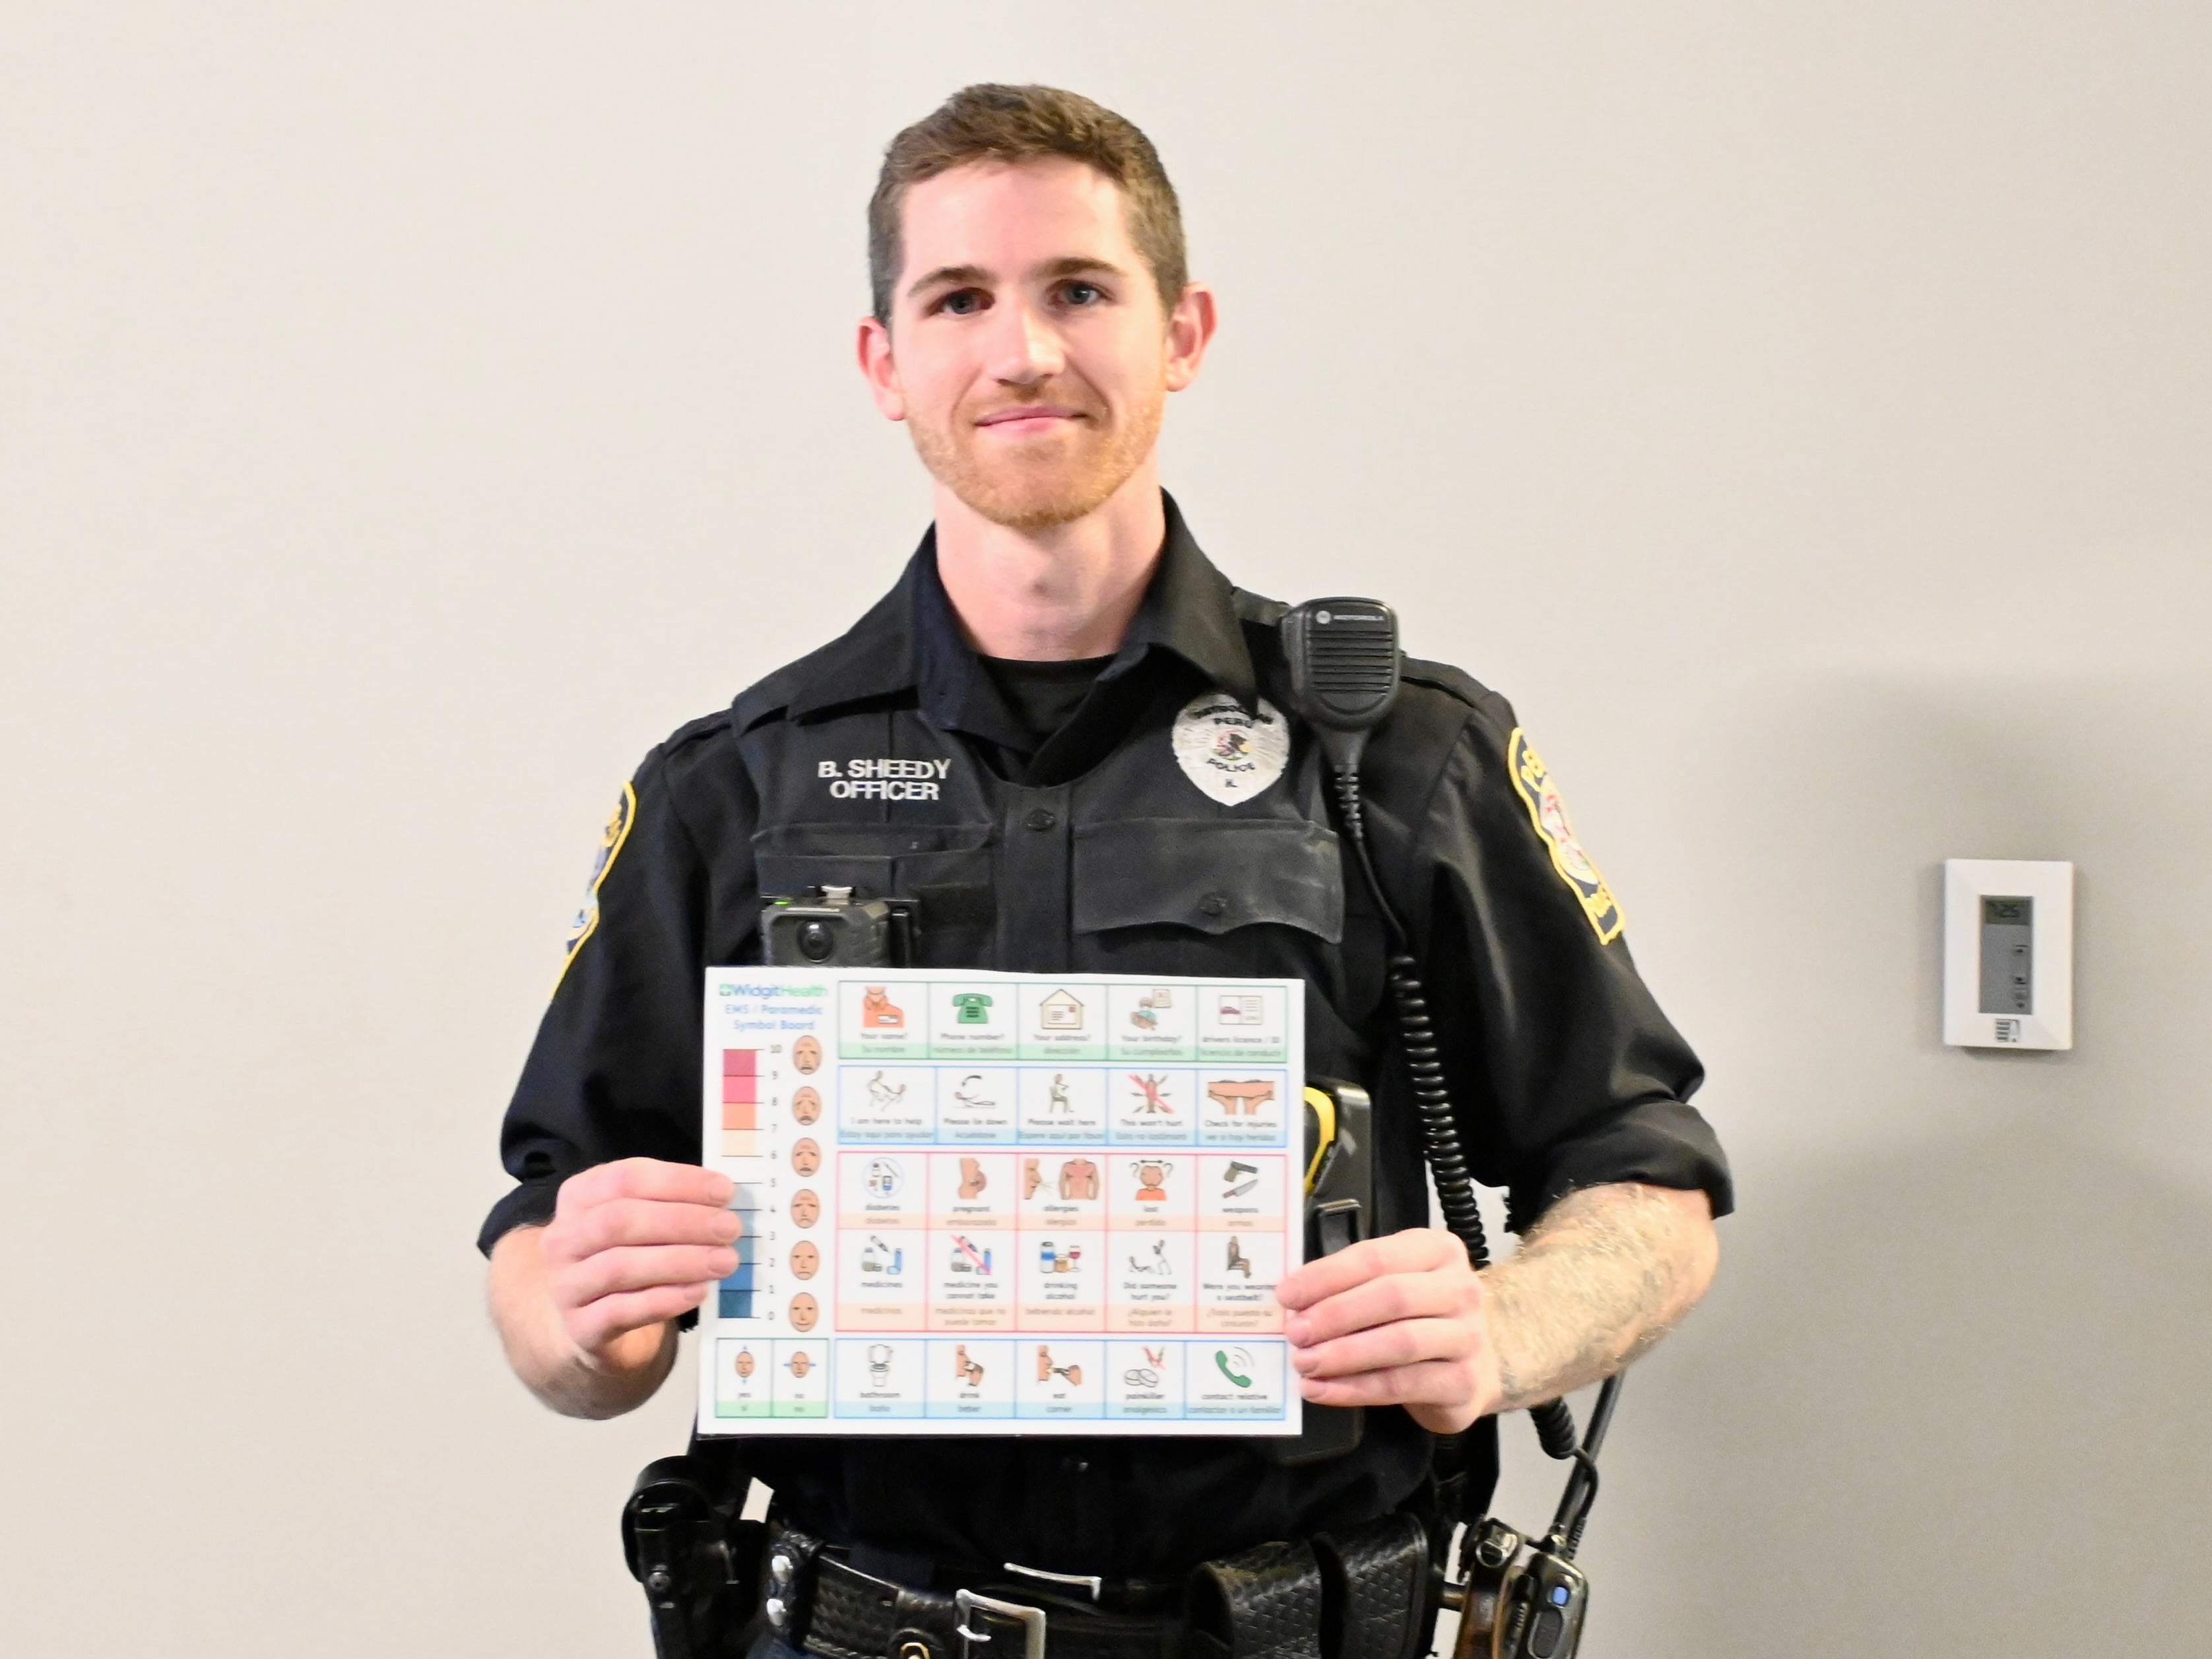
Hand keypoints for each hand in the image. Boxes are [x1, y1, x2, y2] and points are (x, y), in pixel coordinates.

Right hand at [539, 1158, 738, 1362]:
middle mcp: (563, 1238)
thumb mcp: (639, 1223)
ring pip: (620, 1267)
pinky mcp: (579, 1327)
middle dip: (682, 1222)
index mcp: (578, 1197)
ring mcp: (565, 1285)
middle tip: (730, 1228)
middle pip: (620, 1221)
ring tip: (724, 1261)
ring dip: (680, 1261)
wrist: (590, 1322)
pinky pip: (621, 1311)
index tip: (723, 1191)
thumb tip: (722, 1198)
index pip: (625, 1179)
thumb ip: (670, 1205)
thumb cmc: (626, 1256)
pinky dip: (664, 1300)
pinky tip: (698, 1291)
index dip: (677, 1182)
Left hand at [1274, 1227, 1500, 1434]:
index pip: (1377, 1257)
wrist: (1475, 1365)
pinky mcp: (1463, 1383)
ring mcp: (1468, 1337)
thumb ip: (1351, 1285)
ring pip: (1400, 1343)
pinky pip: (1401, 1385)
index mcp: (1438, 1251)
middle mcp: (1460, 1289)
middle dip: (1335, 1315)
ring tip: (1304, 1363)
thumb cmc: (1420, 1317)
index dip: (1327, 1276)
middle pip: (1392, 1297)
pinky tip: (1322, 1390)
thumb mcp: (1392, 1285)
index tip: (1287, 1295)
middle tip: (1294, 1333)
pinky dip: (1354, 1389)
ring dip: (1343, 1354)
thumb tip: (1293, 1302)